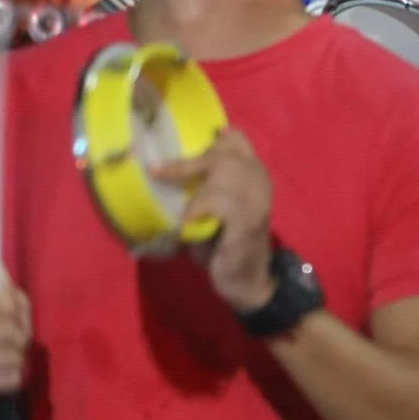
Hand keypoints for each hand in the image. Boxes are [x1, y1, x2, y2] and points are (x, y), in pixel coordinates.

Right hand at [0, 280, 32, 405]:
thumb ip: (4, 291)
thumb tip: (5, 274)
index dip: (14, 303)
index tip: (11, 311)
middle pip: (12, 330)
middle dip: (22, 335)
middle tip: (17, 340)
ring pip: (15, 356)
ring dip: (17, 358)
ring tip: (6, 357)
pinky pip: (14, 378)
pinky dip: (12, 377)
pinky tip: (0, 374)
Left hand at [152, 128, 275, 311]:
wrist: (246, 280)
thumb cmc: (225, 242)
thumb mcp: (217, 206)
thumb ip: (204, 184)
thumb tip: (162, 165)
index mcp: (254, 174)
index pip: (238, 139)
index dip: (213, 140)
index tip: (187, 148)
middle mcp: (259, 182)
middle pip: (224, 153)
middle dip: (189, 163)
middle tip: (159, 171)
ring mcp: (255, 201)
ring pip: (221, 173)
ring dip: (194, 190)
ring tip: (182, 210)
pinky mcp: (247, 222)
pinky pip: (218, 202)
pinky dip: (198, 208)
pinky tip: (189, 223)